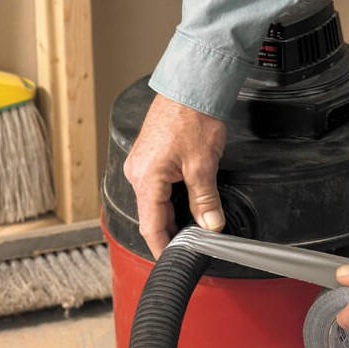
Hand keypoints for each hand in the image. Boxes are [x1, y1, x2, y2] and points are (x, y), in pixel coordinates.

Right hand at [123, 94, 226, 258]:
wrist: (190, 86)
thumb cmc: (192, 117)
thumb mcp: (204, 165)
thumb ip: (205, 200)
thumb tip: (211, 225)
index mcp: (146, 178)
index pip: (151, 226)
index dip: (162, 248)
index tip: (173, 262)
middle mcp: (137, 173)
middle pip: (152, 216)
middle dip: (170, 234)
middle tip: (191, 249)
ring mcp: (141, 165)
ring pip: (155, 203)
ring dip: (171, 218)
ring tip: (192, 230)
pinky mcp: (149, 158)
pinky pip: (156, 188)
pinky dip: (170, 201)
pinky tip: (186, 206)